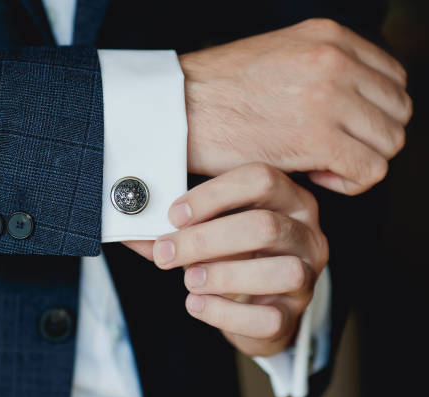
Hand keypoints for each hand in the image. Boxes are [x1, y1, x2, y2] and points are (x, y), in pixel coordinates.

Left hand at [128, 163, 328, 355]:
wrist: (254, 306)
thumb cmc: (230, 256)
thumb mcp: (208, 231)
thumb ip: (175, 227)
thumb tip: (130, 226)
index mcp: (287, 198)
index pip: (260, 179)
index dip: (213, 195)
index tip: (174, 215)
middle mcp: (306, 233)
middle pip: (264, 226)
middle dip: (205, 240)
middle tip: (166, 253)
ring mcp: (307, 276)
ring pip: (281, 272)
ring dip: (223, 275)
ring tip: (189, 279)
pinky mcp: (294, 315)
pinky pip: (269, 318)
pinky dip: (225, 313)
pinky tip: (197, 304)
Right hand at [181, 18, 411, 194]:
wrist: (178, 106)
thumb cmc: (215, 89)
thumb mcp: (277, 55)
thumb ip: (319, 68)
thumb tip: (347, 104)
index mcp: (328, 36)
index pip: (391, 78)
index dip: (373, 112)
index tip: (345, 128)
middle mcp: (336, 61)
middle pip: (397, 111)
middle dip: (371, 137)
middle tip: (335, 149)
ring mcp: (329, 97)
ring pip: (390, 142)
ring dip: (362, 159)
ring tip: (323, 164)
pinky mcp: (316, 137)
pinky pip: (370, 169)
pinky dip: (350, 181)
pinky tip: (317, 176)